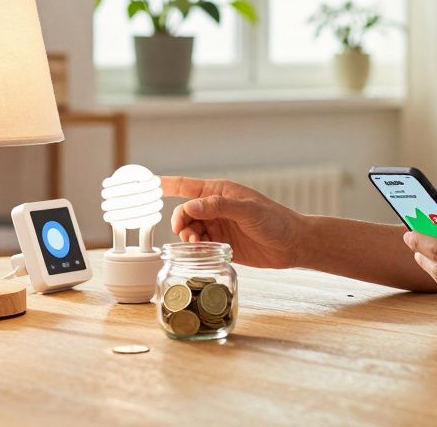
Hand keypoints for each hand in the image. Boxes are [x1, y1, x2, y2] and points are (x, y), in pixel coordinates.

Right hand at [161, 175, 306, 268]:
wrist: (292, 244)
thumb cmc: (275, 220)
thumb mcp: (248, 210)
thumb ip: (219, 206)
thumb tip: (190, 206)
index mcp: (219, 192)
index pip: (185, 185)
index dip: (164, 184)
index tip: (144, 184)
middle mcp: (215, 208)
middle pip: (184, 212)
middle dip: (180, 222)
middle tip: (187, 234)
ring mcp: (218, 226)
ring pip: (189, 231)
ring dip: (188, 238)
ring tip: (197, 245)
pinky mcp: (221, 244)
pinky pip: (199, 246)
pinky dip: (196, 250)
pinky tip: (203, 253)